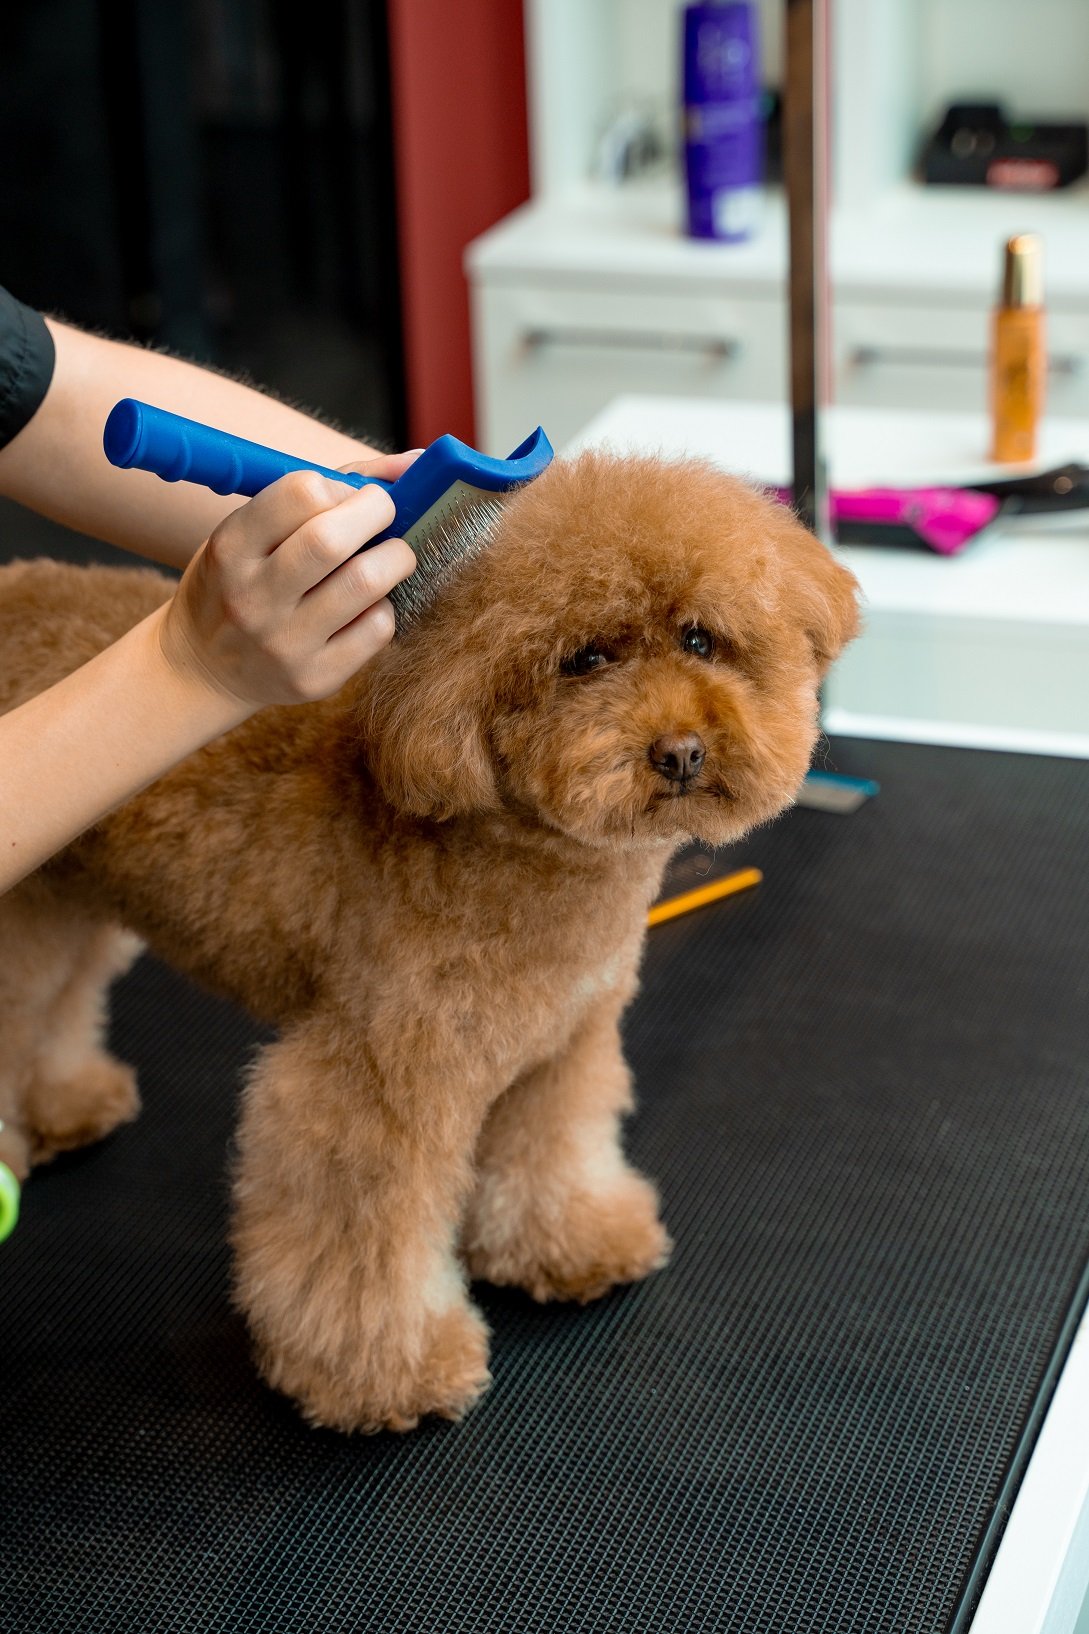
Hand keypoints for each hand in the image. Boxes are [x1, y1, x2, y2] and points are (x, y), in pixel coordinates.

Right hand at [158, 450, 419, 708]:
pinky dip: (386, 606)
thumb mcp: (250, 530)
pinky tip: (370, 603)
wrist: (203, 669)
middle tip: (385, 516)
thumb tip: (412, 465)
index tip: (349, 497)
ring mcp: (284, 643)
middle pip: (332, 538)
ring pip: (365, 582)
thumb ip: (323, 490)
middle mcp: (252, 596)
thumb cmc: (241, 581)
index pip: (300, 493)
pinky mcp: (315, 678)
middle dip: (378, 512)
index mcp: (232, 548)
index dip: (341, 487)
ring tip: (392, 556)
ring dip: (396, 558)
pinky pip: (377, 628)